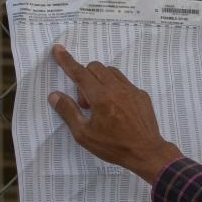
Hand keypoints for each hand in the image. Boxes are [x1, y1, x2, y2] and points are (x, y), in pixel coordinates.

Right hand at [48, 44, 181, 183]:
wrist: (147, 153)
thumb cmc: (114, 146)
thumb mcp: (84, 134)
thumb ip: (68, 111)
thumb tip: (54, 95)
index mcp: (101, 97)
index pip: (80, 73)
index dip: (66, 61)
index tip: (58, 49)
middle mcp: (118, 89)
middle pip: (95, 68)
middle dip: (85, 78)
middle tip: (86, 103)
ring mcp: (132, 91)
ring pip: (111, 72)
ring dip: (100, 81)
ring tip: (101, 105)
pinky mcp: (142, 96)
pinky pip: (124, 82)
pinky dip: (115, 88)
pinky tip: (116, 108)